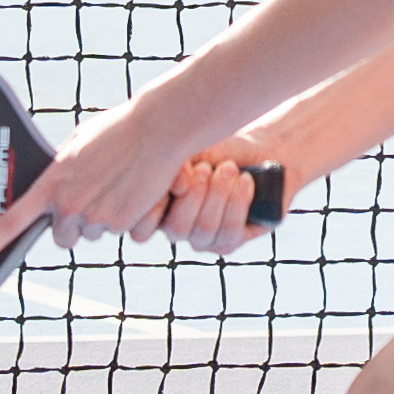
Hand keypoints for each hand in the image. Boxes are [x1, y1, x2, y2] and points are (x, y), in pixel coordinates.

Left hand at [0, 99, 190, 278]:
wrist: (155, 128)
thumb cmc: (117, 130)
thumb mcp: (76, 147)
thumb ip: (59, 173)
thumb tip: (54, 186)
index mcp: (50, 183)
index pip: (9, 222)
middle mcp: (67, 203)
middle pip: (61, 235)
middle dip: (73, 223)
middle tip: (92, 194)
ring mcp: (94, 216)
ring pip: (91, 233)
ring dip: (101, 217)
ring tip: (116, 184)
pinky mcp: (120, 222)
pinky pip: (116, 229)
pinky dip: (124, 216)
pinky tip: (132, 190)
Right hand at [155, 144, 281, 256]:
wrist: (253, 152)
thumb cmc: (216, 150)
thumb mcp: (190, 150)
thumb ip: (173, 166)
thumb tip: (176, 183)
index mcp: (158, 208)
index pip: (140, 230)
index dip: (151, 212)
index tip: (172, 184)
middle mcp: (176, 229)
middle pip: (177, 229)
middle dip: (195, 194)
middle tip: (206, 167)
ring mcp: (202, 240)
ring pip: (205, 230)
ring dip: (219, 194)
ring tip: (230, 168)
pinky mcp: (229, 243)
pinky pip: (230, 232)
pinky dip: (238, 202)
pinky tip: (245, 180)